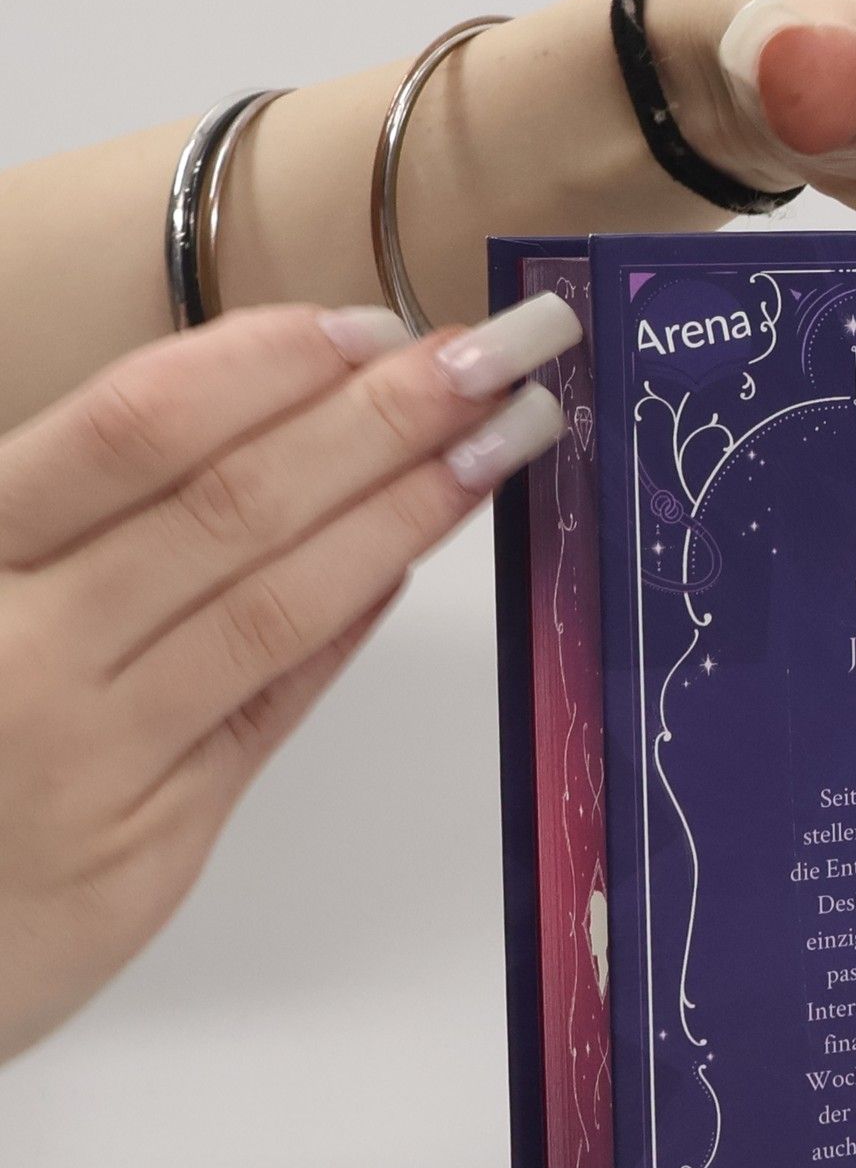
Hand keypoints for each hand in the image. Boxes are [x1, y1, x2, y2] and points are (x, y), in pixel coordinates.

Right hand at [0, 293, 581, 1062]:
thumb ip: (64, 526)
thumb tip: (246, 422)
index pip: (134, 430)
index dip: (267, 366)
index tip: (376, 324)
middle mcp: (24, 646)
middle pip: (229, 505)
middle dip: (377, 422)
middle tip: (493, 359)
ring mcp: (95, 753)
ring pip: (271, 605)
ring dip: (399, 516)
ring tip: (496, 448)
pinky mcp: (151, 843)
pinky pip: (267, 710)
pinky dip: (341, 629)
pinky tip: (408, 567)